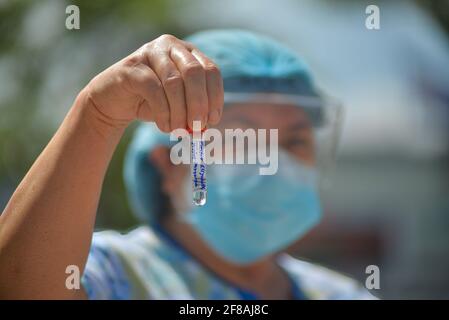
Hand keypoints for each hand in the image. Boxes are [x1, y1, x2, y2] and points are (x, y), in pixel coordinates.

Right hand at [83, 34, 223, 131]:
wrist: (114, 103)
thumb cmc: (152, 103)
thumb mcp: (179, 106)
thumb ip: (194, 110)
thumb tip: (206, 123)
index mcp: (188, 53)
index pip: (210, 71)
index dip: (215, 96)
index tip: (213, 120)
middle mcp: (171, 47)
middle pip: (195, 73)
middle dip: (199, 103)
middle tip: (197, 127)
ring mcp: (150, 52)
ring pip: (174, 82)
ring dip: (180, 112)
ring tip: (179, 130)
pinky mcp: (132, 66)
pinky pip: (154, 90)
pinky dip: (163, 112)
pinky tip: (164, 126)